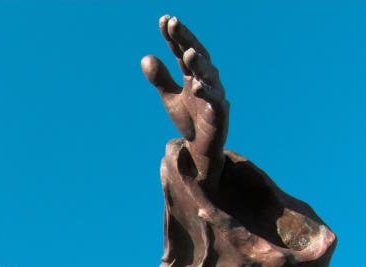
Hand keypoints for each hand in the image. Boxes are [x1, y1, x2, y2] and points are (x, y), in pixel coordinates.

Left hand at [141, 15, 228, 184]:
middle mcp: (205, 79)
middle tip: (174, 24)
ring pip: (208, 74)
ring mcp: (215, 94)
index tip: (164, 19)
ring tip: (187, 53)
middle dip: (186, 39)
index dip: (174, 36)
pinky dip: (207, 92)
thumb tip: (145, 57)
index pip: (181, 50)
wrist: (200, 147)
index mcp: (192, 74)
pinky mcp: (220, 111)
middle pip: (196, 55)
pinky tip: (197, 85)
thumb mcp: (170, 98)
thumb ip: (160, 79)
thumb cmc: (189, 119)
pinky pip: (214, 99)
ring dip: (198, 63)